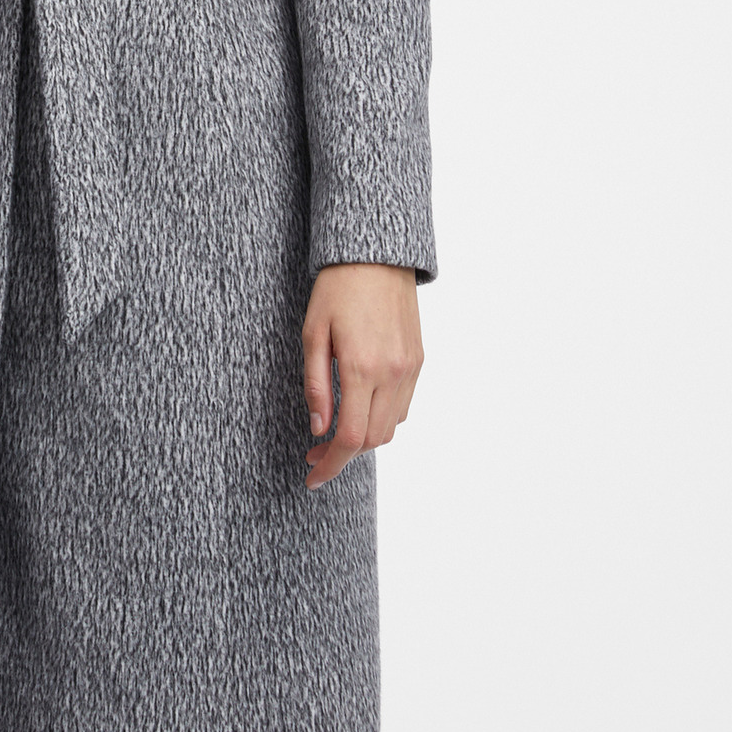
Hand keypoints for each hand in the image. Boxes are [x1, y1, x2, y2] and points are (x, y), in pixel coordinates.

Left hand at [302, 262, 422, 488]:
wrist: (376, 255)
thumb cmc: (337, 289)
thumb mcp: (313, 333)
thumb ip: (316, 385)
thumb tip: (319, 428)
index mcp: (361, 368)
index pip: (350, 438)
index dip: (330, 465)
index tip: (312, 476)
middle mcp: (392, 373)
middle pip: (373, 440)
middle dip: (344, 455)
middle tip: (315, 453)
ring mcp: (410, 368)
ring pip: (391, 427)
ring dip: (364, 438)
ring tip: (337, 431)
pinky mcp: (419, 360)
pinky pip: (404, 406)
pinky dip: (382, 418)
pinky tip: (361, 408)